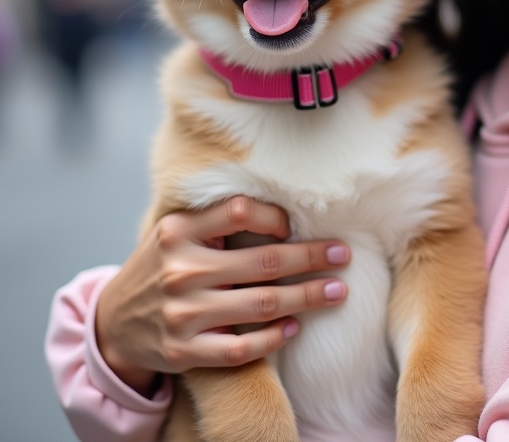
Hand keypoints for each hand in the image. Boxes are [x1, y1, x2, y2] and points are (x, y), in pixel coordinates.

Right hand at [95, 196, 349, 395]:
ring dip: (307, 297)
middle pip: (263, 260)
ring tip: (336, 290)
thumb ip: (215, 221)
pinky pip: (241, 348)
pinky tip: (295, 327)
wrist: (112, 323)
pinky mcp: (184, 352)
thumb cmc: (161, 268)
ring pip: (261, 304)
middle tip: (342, 254)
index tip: (296, 225)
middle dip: (311, 257)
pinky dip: (273, 338)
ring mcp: (182, 314)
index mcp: (179, 232)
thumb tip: (284, 209)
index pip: (239, 210)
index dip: (275, 216)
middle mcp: (180, 270)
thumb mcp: (175, 233)